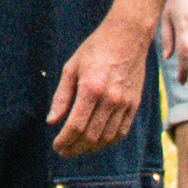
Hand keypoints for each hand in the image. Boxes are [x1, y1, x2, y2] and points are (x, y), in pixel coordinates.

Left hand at [44, 20, 148, 152]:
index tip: (57, 146)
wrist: (128, 36)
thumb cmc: (95, 49)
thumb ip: (62, 96)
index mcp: (91, 89)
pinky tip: (97, 142)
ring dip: (91, 148)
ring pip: (107, 137)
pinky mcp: (135, 104)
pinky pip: (122, 131)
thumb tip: (52, 121)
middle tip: (65, 151)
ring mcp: (125, 103)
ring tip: (78, 148)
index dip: (64, 140)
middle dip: (75, 148)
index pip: (75, 126)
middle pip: (91, 136)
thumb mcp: (71, 67)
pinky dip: (109, 141)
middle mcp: (110, 99)